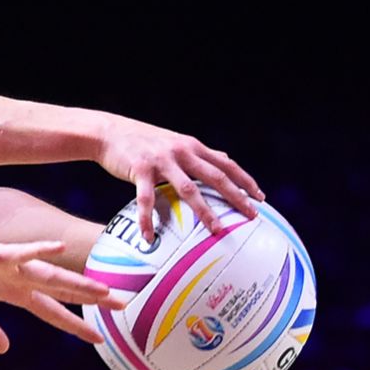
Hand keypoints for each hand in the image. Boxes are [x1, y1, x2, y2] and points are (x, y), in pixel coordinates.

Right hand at [0, 222, 124, 353]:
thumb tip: (4, 350)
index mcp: (14, 292)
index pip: (53, 312)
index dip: (75, 325)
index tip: (99, 338)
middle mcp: (19, 278)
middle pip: (63, 291)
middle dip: (93, 299)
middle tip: (124, 306)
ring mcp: (10, 264)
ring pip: (50, 274)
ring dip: (76, 282)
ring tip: (104, 290)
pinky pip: (20, 252)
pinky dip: (38, 251)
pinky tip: (58, 248)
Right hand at [94, 115, 264, 240]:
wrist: (108, 132)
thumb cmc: (142, 141)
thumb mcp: (173, 143)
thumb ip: (196, 154)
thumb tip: (222, 160)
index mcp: (192, 146)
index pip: (226, 163)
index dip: (245, 180)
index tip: (261, 197)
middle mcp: (182, 151)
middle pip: (216, 176)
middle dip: (236, 196)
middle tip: (252, 215)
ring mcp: (162, 160)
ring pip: (189, 189)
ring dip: (205, 212)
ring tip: (216, 231)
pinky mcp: (140, 170)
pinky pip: (147, 200)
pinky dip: (148, 220)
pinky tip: (148, 237)